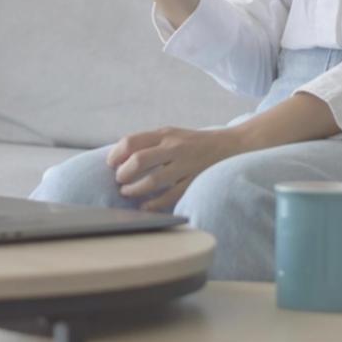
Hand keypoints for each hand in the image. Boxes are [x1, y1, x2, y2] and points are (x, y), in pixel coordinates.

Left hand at [107, 126, 246, 211]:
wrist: (229, 146)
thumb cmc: (193, 143)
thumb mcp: (171, 134)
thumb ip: (149, 143)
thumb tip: (120, 158)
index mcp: (165, 134)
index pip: (132, 141)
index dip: (116, 155)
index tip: (111, 165)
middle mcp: (174, 147)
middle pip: (139, 160)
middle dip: (123, 173)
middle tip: (119, 180)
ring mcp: (185, 165)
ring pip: (153, 181)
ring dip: (135, 190)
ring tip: (127, 193)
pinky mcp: (194, 181)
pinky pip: (169, 196)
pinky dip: (153, 204)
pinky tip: (145, 206)